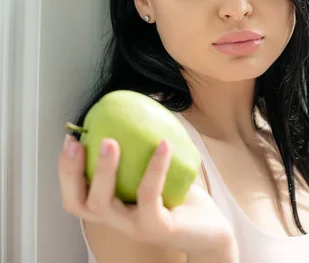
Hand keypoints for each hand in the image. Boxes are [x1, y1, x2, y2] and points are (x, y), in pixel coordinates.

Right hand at [58, 134, 236, 256]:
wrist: (211, 231)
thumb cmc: (181, 200)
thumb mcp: (159, 173)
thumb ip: (143, 151)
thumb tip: (137, 109)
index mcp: (113, 206)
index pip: (76, 195)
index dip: (67, 170)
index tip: (70, 139)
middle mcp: (117, 220)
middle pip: (80, 203)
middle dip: (71, 172)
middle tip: (79, 142)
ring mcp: (135, 226)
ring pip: (105, 204)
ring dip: (104, 171)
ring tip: (110, 142)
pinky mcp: (157, 228)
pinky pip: (149, 197)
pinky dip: (154, 168)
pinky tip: (163, 144)